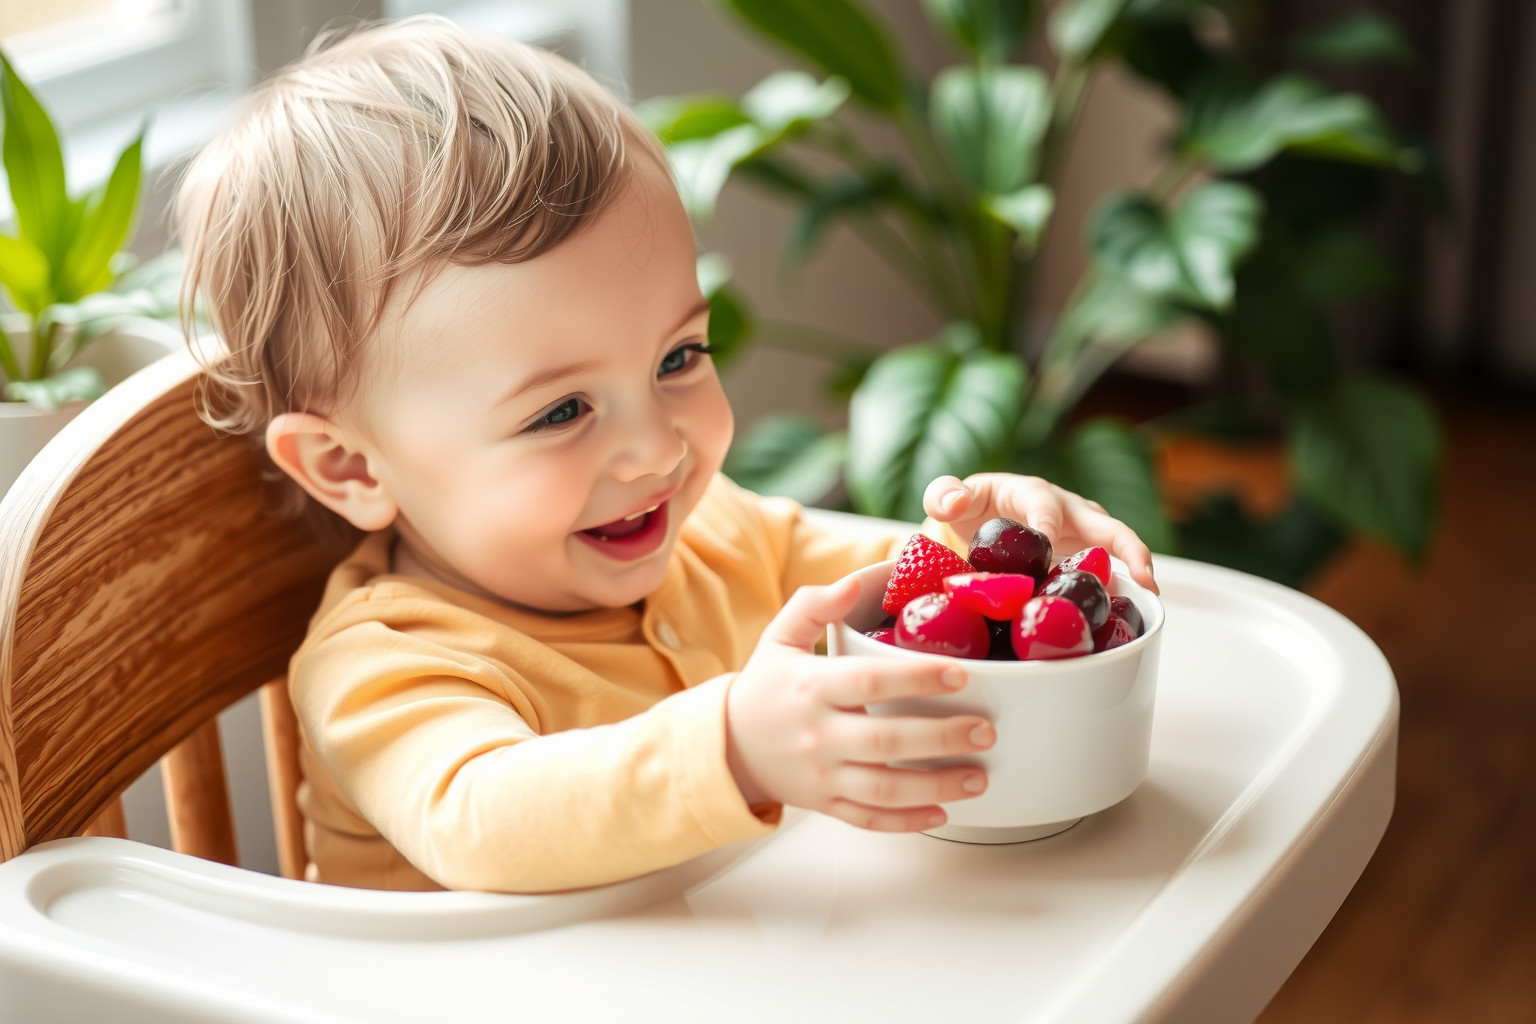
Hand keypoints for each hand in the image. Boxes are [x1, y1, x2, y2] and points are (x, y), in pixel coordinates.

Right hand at [725, 576, 994, 831]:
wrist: (726, 746)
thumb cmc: (766, 687)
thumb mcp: (780, 636)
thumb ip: (816, 604)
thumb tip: (858, 582)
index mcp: (810, 687)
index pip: (869, 681)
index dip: (917, 678)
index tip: (960, 674)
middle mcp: (816, 735)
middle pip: (885, 741)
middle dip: (941, 738)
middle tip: (985, 729)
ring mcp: (820, 775)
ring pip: (883, 789)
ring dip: (936, 786)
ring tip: (979, 777)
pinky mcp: (825, 804)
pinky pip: (869, 819)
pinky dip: (906, 822)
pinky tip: (943, 814)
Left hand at [923, 472, 1158, 593]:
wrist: (977, 524)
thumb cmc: (969, 508)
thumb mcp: (949, 498)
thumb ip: (944, 496)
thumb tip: (952, 503)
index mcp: (1032, 494)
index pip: (1046, 508)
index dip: (1049, 527)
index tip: (1048, 549)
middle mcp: (1066, 511)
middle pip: (1105, 525)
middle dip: (1128, 548)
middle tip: (1144, 576)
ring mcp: (1080, 535)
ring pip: (1115, 548)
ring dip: (1134, 569)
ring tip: (1149, 596)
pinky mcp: (1082, 558)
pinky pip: (1105, 571)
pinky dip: (1117, 589)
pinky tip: (1122, 614)